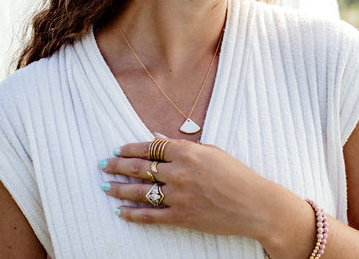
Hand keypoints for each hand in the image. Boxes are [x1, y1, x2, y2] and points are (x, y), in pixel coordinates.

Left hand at [99, 137, 271, 237]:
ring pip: (140, 191)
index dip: (131, 148)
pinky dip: (133, 214)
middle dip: (118, 166)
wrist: (255, 204)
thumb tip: (158, 140)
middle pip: (140, 168)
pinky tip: (120, 212)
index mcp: (187, 152)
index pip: (151, 148)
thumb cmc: (236, 174)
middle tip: (104, 165)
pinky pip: (151, 216)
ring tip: (105, 186)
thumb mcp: (211, 151)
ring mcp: (178, 196)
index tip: (119, 149)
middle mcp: (178, 173)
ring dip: (120, 189)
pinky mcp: (181, 217)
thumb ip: (183, 146)